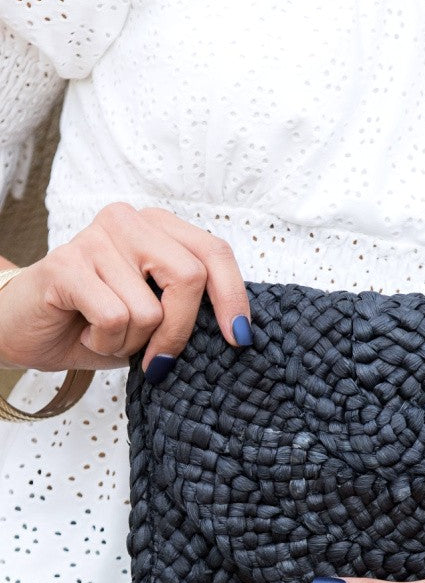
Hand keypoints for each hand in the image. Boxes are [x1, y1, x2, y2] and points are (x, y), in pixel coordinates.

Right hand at [0, 202, 250, 374]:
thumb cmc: (95, 322)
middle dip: (180, 332)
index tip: (238, 338)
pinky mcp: (66, 263)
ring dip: (131, 343)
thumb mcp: (155, 316)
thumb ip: (189, 309)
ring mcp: (96, 237)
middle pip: (190, 277)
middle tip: (160, 361)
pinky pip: (114, 318)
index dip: (233, 297)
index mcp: (158, 227)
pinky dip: (105, 342)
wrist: (26, 329)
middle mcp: (129, 221)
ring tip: (107, 335)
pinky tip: (87, 333)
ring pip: (148, 309)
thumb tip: (236, 333)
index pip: (214, 252)